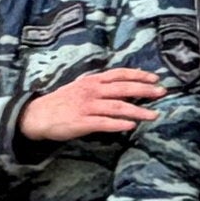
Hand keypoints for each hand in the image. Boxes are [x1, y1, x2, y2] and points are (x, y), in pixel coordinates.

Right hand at [19, 66, 163, 145]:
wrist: (37, 115)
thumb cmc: (62, 102)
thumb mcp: (80, 88)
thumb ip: (100, 87)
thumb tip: (123, 88)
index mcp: (92, 81)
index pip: (119, 74)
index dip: (138, 75)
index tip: (154, 78)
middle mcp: (91, 91)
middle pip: (123, 88)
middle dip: (144, 90)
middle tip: (162, 93)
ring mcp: (87, 107)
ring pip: (117, 107)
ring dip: (137, 110)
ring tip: (153, 115)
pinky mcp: (82, 122)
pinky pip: (103, 123)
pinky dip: (118, 124)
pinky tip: (131, 126)